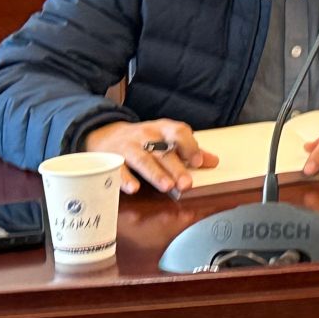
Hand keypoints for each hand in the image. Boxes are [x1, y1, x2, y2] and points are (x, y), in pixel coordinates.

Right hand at [84, 119, 218, 193]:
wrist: (105, 134)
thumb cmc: (144, 140)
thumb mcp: (166, 139)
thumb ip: (189, 150)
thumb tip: (213, 162)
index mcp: (163, 129)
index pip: (178, 132)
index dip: (189, 146)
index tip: (198, 161)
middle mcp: (146, 136)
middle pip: (163, 151)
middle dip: (176, 168)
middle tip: (187, 184)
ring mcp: (128, 147)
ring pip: (143, 159)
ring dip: (155, 173)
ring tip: (167, 186)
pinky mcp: (111, 159)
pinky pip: (117, 169)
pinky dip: (124, 179)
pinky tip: (133, 188)